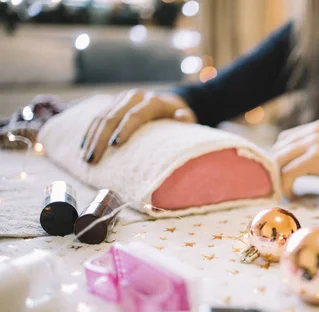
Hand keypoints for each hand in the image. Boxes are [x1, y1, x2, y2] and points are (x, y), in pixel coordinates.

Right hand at [81, 89, 195, 163]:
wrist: (171, 101)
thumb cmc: (180, 116)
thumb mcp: (187, 118)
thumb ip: (186, 118)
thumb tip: (181, 116)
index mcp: (152, 101)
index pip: (135, 115)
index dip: (124, 129)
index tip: (115, 145)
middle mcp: (134, 97)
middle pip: (113, 117)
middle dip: (101, 139)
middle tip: (93, 159)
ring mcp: (121, 100)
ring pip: (101, 117)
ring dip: (91, 139)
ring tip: (86, 159)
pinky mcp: (113, 104)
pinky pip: (97, 117)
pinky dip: (89, 133)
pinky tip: (83, 147)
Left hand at [272, 119, 318, 198]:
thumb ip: (312, 152)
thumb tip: (286, 165)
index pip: (287, 138)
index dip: (279, 157)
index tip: (279, 174)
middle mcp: (316, 129)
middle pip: (281, 147)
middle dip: (275, 167)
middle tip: (275, 186)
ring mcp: (316, 140)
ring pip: (282, 158)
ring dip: (279, 177)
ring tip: (282, 191)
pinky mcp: (317, 155)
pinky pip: (290, 171)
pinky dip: (287, 185)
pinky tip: (292, 195)